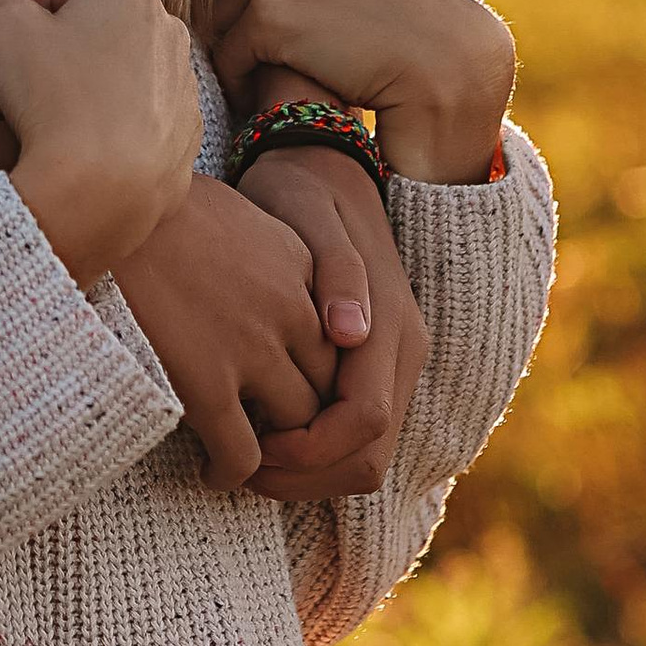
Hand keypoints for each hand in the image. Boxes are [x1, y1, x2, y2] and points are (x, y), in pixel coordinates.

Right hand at [0, 0, 200, 287]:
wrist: (100, 191)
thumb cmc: (55, 100)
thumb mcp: (5, 27)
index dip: (8, 26)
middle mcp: (167, 32)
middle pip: (76, 41)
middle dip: (22, 69)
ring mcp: (181, 90)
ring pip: (100, 84)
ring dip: (53, 101)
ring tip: (14, 133)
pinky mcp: (183, 140)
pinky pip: (129, 126)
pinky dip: (96, 135)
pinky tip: (65, 156)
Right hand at [98, 176, 338, 488]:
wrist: (107, 197)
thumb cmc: (160, 205)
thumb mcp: (243, 217)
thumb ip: (274, 259)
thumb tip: (265, 291)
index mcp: (303, 270)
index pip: (340, 343)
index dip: (317, 374)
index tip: (287, 387)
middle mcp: (289, 311)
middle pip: (329, 389)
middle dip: (309, 419)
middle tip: (275, 437)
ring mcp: (250, 349)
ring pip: (298, 427)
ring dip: (278, 451)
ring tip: (248, 458)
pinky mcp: (205, 383)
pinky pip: (243, 454)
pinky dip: (234, 474)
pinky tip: (212, 470)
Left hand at [207, 0, 514, 183]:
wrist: (451, 65)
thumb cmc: (399, 27)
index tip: (237, 16)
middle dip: (225, 24)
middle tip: (264, 59)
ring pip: (213, 20)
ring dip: (236, 56)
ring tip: (273, 77)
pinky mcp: (271, 14)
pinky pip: (227, 55)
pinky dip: (244, 82)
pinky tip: (278, 93)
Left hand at [238, 144, 430, 499]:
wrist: (323, 166)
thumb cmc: (300, 191)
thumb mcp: (306, 214)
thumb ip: (336, 272)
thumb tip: (351, 333)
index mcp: (391, 325)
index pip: (364, 423)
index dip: (310, 453)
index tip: (253, 450)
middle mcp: (404, 352)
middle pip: (370, 456)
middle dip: (307, 478)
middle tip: (242, 471)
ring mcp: (396, 362)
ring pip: (367, 455)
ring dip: (310, 474)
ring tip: (248, 459)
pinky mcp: (378, 365)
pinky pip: (357, 434)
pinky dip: (316, 452)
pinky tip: (266, 436)